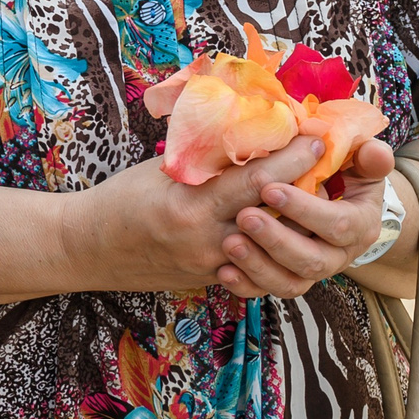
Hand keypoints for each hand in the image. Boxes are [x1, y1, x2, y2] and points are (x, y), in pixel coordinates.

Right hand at [65, 137, 329, 296]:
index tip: (314, 140)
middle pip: (275, 215)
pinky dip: (273, 243)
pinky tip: (285, 225)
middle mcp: (207, 240)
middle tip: (327, 166)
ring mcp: (212, 266)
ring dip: (295, 221)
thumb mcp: (161, 170)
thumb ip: (206, 161)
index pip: (257, 181)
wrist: (91, 247)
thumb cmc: (121, 198)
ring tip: (314, 196)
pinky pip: (256, 263)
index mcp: (191, 205)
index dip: (292, 159)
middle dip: (306, 189)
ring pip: (273, 246)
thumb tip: (247, 138)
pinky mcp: (213, 280)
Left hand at [219, 138, 398, 298]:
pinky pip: (267, 291)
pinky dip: (246, 284)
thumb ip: (367, 157)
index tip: (269, 189)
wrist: (325, 200)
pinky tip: (224, 272)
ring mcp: (311, 270)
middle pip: (313, 261)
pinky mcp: (286, 279)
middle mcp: (338, 254)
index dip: (305, 210)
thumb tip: (375, 153)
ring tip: (231, 243)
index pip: (337, 224)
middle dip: (278, 240)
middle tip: (244, 216)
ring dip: (259, 265)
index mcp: (359, 224)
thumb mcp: (356, 162)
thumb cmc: (339, 174)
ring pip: (289, 282)